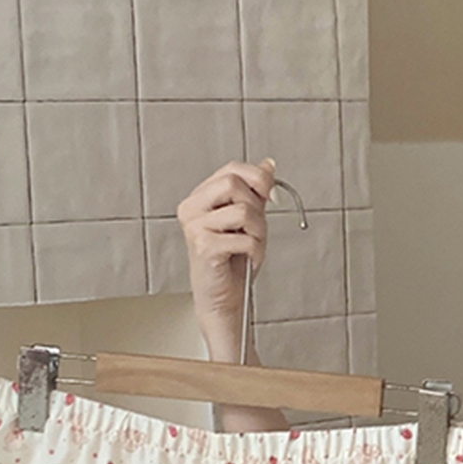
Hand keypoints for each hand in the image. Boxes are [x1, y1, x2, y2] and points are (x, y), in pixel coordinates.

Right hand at [177, 158, 277, 362]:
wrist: (223, 299)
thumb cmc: (233, 262)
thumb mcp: (248, 221)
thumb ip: (255, 193)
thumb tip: (268, 165)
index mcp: (200, 197)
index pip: (231, 169)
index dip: (257, 178)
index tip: (271, 195)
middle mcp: (191, 208)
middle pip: (233, 183)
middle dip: (256, 207)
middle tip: (256, 229)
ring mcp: (195, 226)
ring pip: (242, 210)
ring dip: (258, 232)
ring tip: (251, 247)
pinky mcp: (204, 246)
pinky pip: (245, 238)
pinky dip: (256, 251)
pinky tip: (248, 260)